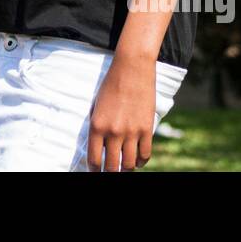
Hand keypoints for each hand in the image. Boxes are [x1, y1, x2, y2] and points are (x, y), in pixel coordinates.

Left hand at [87, 52, 156, 171]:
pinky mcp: (146, 129)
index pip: (94, 159)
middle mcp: (113, 132)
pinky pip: (145, 154)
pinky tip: (137, 161)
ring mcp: (131, 132)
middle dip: (110, 173)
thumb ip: (97, 125)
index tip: (95, 172)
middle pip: (112, 167)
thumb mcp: (96, 105)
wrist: (132, 68)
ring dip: (125, 169)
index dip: (94, 170)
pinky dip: (141, 162)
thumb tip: (98, 146)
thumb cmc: (110, 84)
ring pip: (129, 164)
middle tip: (110, 173)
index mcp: (97, 126)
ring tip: (123, 168)